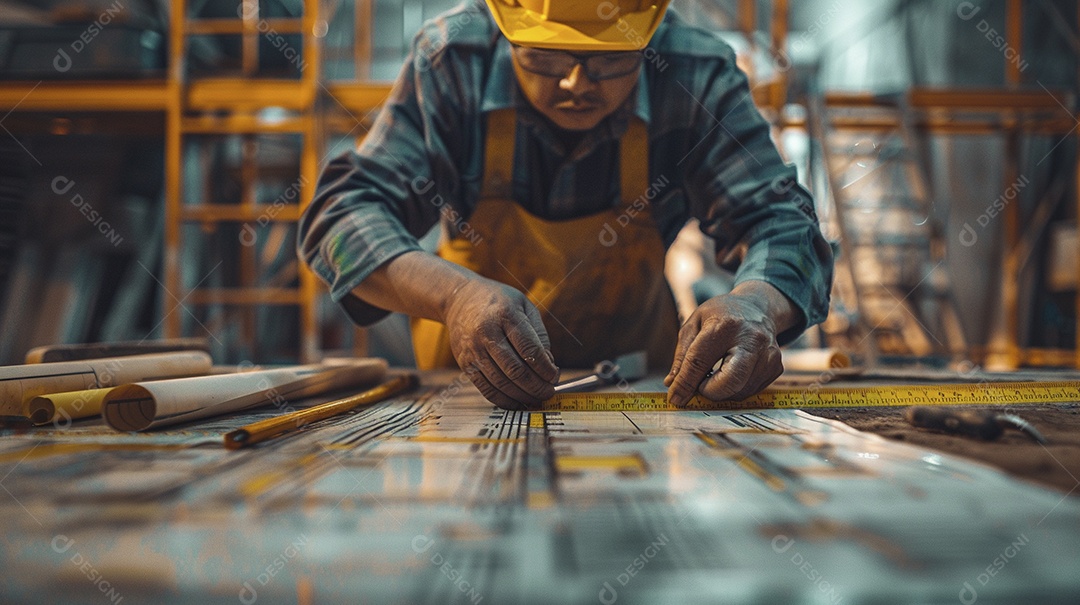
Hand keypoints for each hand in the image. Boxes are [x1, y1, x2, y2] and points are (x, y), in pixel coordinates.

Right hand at [443, 278, 559, 409]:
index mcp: (505, 315)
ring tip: (536, 398)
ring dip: (523, 396)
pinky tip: (517, 401)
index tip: (555, 376)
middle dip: (537, 386)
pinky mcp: (465, 363)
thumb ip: (539, 335)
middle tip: (549, 392)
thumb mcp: (524, 306)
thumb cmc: (498, 302)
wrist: (460, 299)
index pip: (529, 349)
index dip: (545, 368)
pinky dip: (504, 400)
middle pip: (515, 370)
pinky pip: (486, 388)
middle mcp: (486, 333)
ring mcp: (473, 350)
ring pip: (501, 383)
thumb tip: (549, 366)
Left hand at [664, 283, 793, 406]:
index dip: (685, 383)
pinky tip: (731, 372)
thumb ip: (683, 356)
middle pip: (730, 382)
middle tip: (700, 387)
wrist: (758, 308)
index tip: (675, 398)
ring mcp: (768, 355)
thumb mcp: (694, 324)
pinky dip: (736, 389)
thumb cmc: (721, 316)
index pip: (700, 361)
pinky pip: (751, 391)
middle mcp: (751, 340)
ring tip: (716, 374)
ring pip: (740, 392)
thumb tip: (673, 385)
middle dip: (709, 392)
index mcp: (725, 326)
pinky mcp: (776, 367)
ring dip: (721, 391)